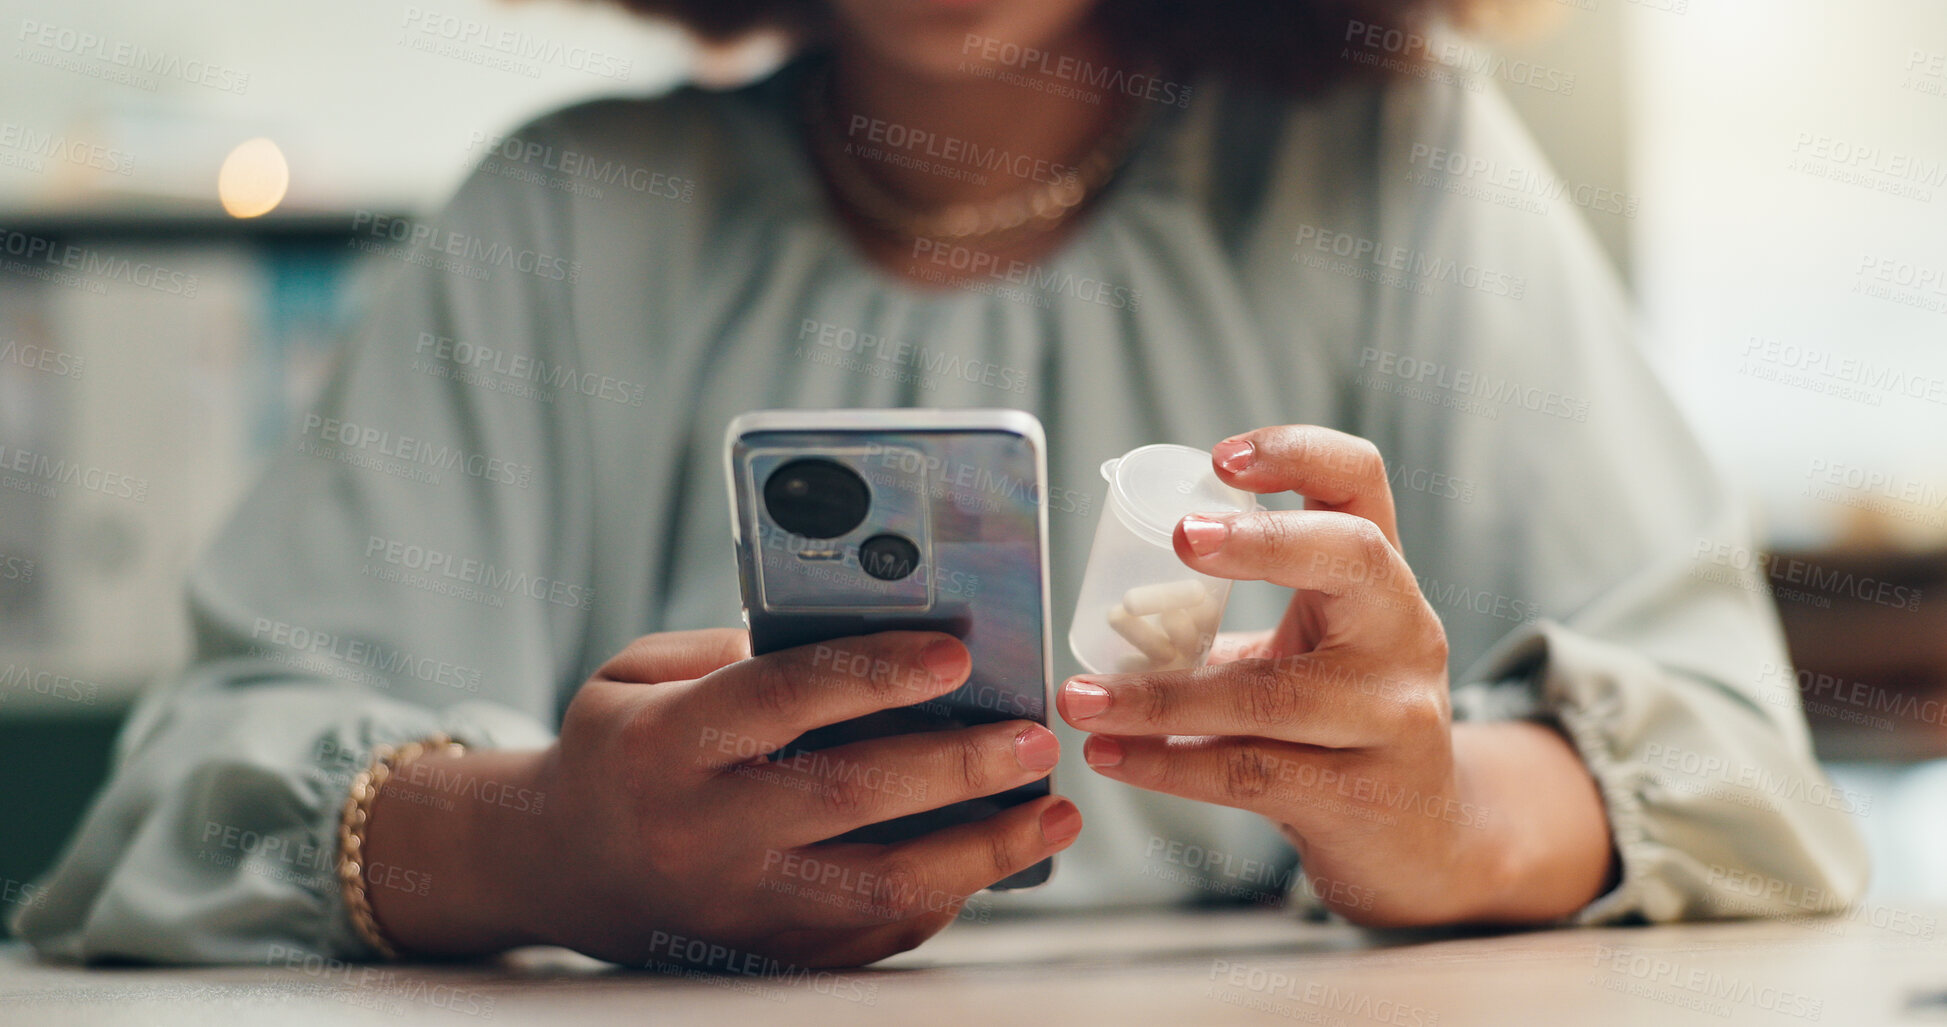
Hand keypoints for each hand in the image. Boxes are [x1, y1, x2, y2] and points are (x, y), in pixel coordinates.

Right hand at [363, 629, 1078, 964]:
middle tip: (1035, 733)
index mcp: (665, 745)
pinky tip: (996, 855)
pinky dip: (947, 893)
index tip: (957, 652)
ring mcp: (739, 908)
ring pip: (880, 887)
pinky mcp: (770, 958)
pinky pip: (876, 934)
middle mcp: (701, 832)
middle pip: (848, 795)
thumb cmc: (622, 747)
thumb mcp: (642, 673)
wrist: (558, 868)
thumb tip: (867, 630)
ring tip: (1054, 809)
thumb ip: (737, 646)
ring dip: (983, 849)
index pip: (781, 699)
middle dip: (958, 763)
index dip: (873, 674)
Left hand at [1056, 425, 1612, 924]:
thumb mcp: (1308, 649)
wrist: (1419, 838)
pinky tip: (1111, 756)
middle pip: (1352, 555)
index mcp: (1379, 579)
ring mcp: (1396, 715)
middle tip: (1178, 535)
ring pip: (1270, 694)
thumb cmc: (1339, 723)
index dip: (1299, 452)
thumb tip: (1110, 610)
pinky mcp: (1367, 794)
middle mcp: (1404, 633)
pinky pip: (1251, 774)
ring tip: (1081, 698)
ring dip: (1160, 697)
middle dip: (1262, 541)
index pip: (1361, 483)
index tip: (1221, 457)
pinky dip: (1168, 764)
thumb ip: (1229, 618)